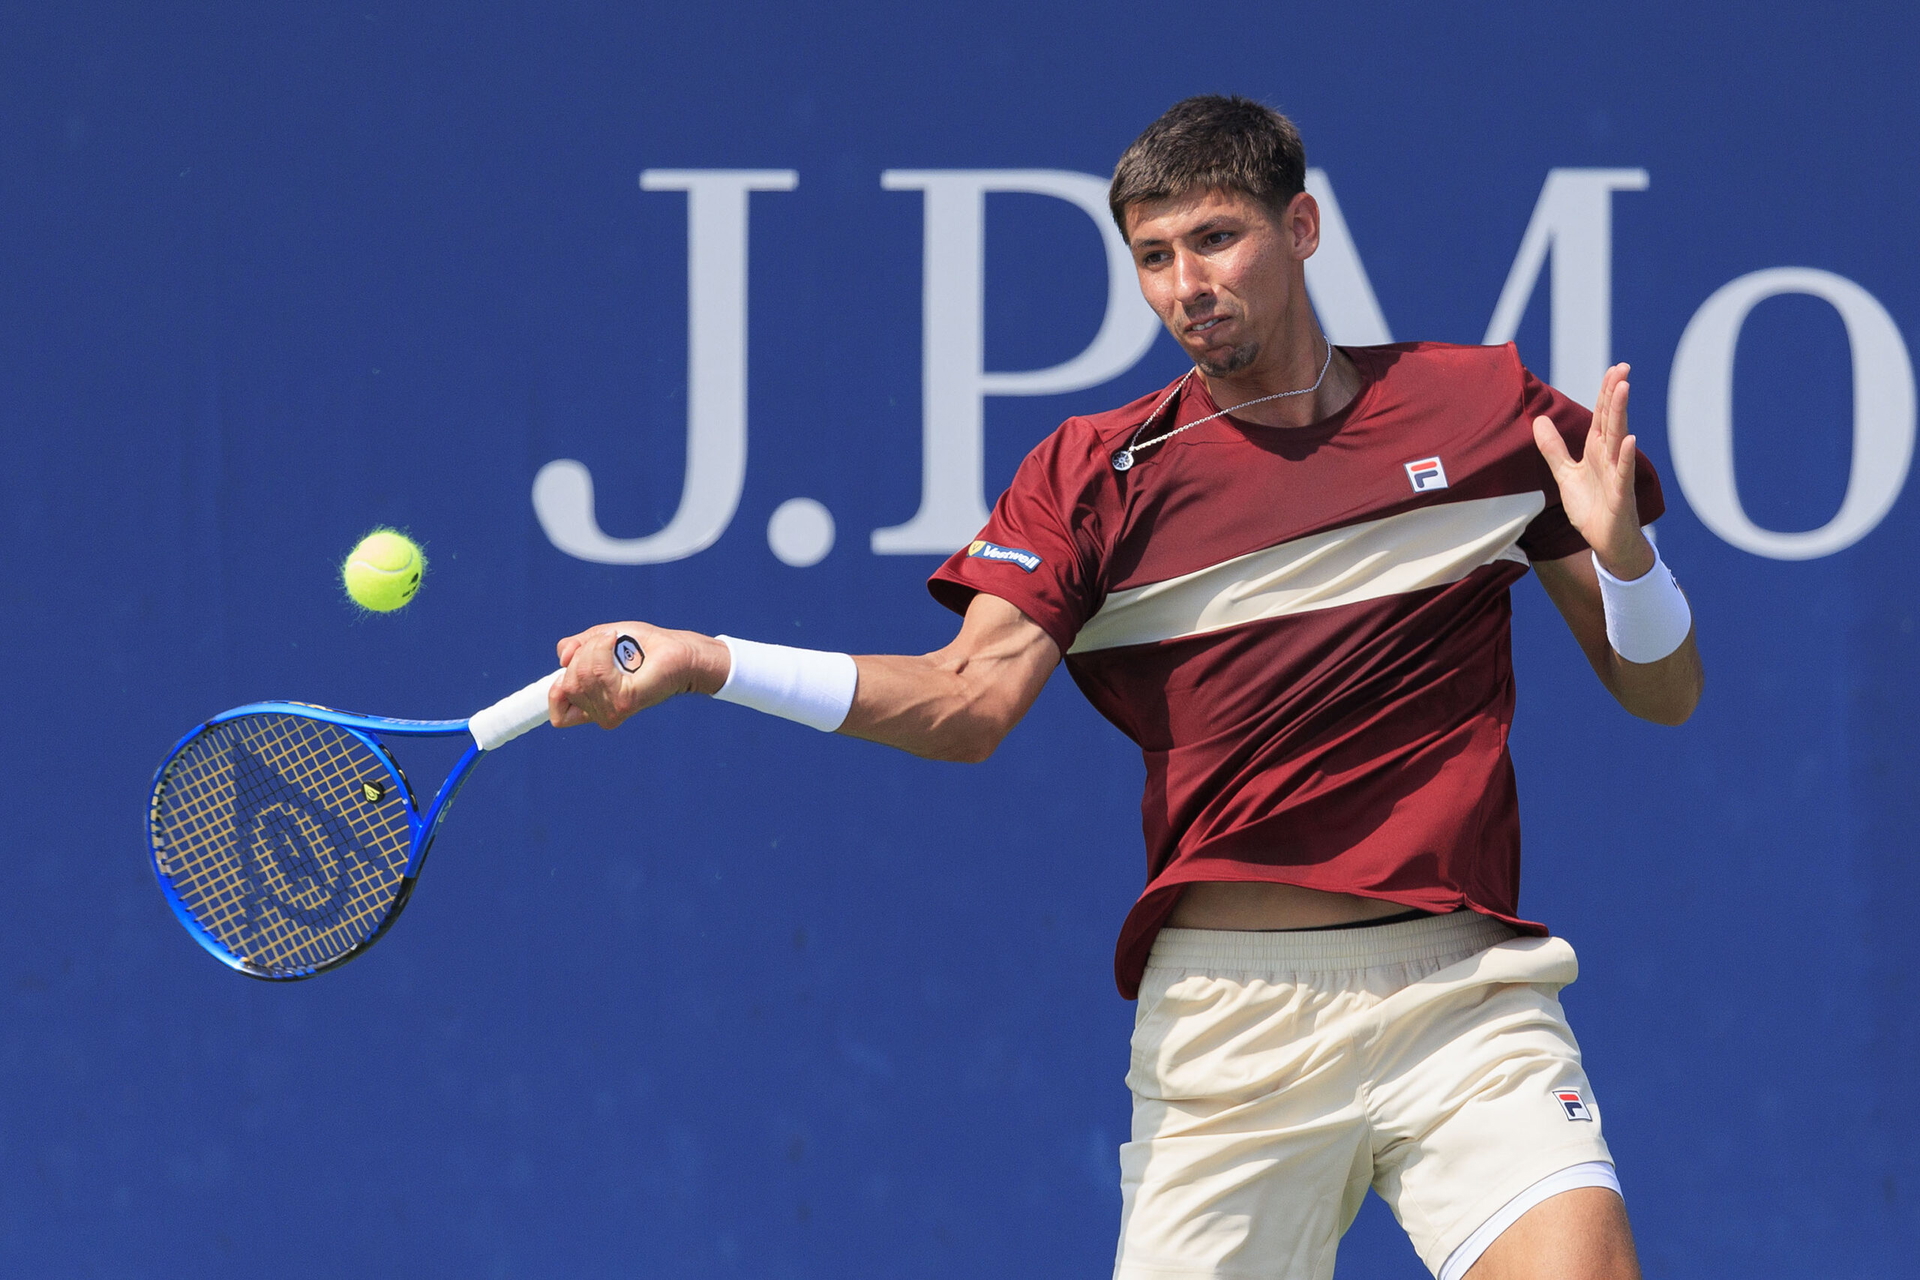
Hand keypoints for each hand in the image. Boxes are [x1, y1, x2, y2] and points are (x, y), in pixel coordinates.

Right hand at [549, 622, 729, 729]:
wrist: (677, 650)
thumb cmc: (643, 645)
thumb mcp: (598, 640)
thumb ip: (575, 648)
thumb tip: (563, 661)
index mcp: (593, 706)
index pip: (559, 715)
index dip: (556, 691)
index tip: (570, 668)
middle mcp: (601, 714)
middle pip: (566, 685)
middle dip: (580, 655)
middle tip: (606, 642)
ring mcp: (613, 711)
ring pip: (579, 676)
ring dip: (593, 648)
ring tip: (614, 640)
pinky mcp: (625, 702)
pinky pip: (596, 672)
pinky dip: (601, 648)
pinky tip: (615, 640)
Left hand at [1532, 363, 1654, 579]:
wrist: (1605, 542)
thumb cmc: (1591, 508)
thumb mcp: (1565, 474)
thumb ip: (1554, 449)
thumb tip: (1539, 420)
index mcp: (1597, 451)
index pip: (1602, 416)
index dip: (1605, 392)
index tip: (1613, 368)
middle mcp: (1609, 458)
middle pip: (1612, 420)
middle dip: (1615, 394)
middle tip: (1622, 367)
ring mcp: (1616, 474)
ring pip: (1618, 439)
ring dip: (1621, 414)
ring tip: (1623, 388)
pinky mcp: (1619, 495)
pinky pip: (1622, 473)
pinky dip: (1625, 457)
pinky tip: (1629, 439)